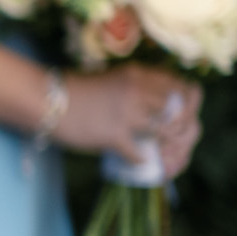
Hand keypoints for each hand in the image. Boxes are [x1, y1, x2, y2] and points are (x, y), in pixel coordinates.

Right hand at [57, 64, 202, 177]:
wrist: (47, 101)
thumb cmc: (77, 91)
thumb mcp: (114, 79)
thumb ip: (138, 87)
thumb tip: (160, 102)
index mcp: (139, 75)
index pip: (182, 87)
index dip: (188, 103)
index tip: (181, 113)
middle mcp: (137, 92)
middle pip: (177, 111)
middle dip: (178, 126)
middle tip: (171, 136)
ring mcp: (126, 114)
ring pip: (163, 132)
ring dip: (163, 144)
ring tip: (158, 150)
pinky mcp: (113, 135)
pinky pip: (138, 153)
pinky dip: (140, 160)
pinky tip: (138, 160)